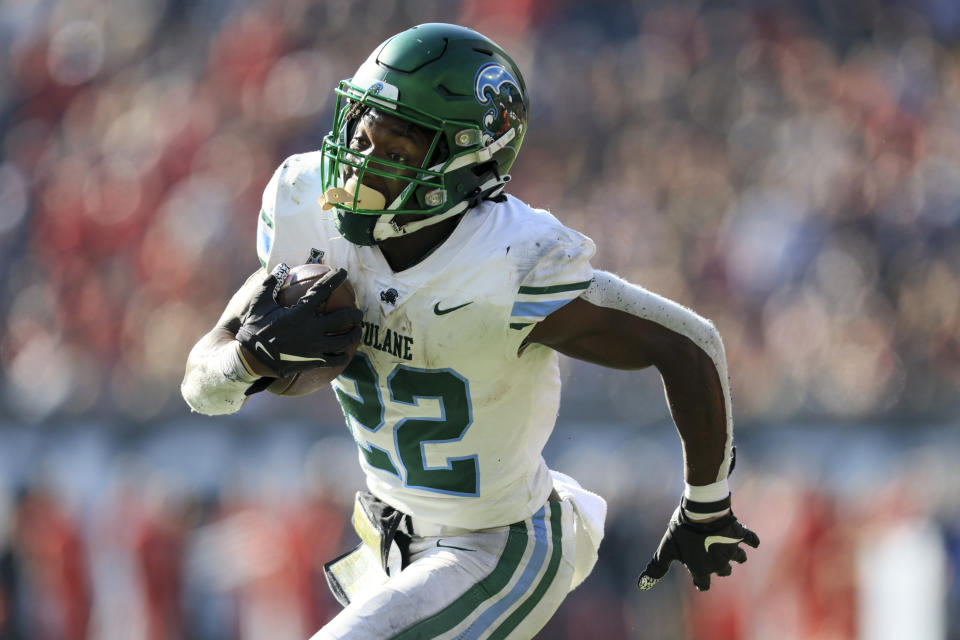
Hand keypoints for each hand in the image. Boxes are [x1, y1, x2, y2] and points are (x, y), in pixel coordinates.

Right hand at [235, 266, 362, 377]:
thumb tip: (281, 267)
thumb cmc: (254, 329)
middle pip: (343, 319)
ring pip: (344, 341)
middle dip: (355, 314)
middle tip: (359, 312)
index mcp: (300, 312)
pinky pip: (335, 360)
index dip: (335, 279)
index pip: (323, 290)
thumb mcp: (259, 304)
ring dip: (354, 334)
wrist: (251, 359)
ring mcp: (315, 347)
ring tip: (358, 330)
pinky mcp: (314, 362)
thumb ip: (270, 284)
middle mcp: (312, 329)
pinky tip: (346, 353)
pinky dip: (344, 356)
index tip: (343, 272)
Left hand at [638, 506, 758, 590]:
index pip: (703, 584)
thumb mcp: (667, 549)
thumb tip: (641, 584)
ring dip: (735, 555)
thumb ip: (657, 567)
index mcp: (701, 569)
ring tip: (729, 548)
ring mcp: (731, 549)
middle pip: (724, 572)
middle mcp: (719, 563)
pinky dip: (752, 541)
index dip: (701, 581)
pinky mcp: (739, 535)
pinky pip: (751, 540)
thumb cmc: (682, 531)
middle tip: (712, 556)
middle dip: (719, 566)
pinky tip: (752, 541)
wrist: (701, 511)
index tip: (699, 577)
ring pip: (739, 558)